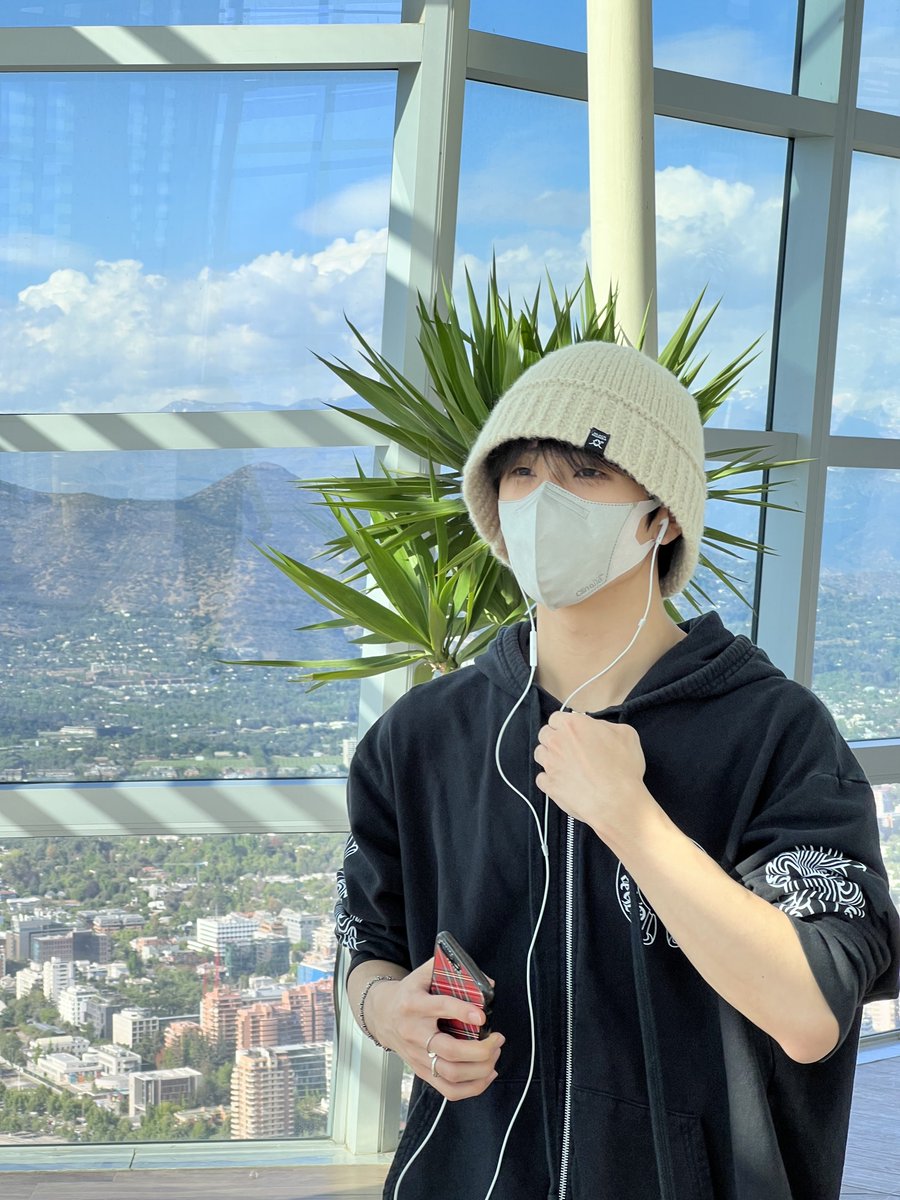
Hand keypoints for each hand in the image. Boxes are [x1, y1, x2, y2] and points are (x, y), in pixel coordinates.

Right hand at [365, 958, 503, 1101]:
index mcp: (414, 1004)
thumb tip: (486, 982)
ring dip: (480, 1069)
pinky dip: (472, 1087)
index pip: (440, 1008)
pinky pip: (448, 1090)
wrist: (382, 1015)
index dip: (463, 1011)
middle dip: (481, 1050)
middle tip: (497, 1039)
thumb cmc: (408, 994)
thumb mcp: (423, 974)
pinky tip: (486, 1074)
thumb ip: (449, 969)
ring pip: (452, 1074)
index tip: (482, 1015)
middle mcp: (415, 1033)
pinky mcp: (421, 1071)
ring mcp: (417, 1056)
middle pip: (450, 1051)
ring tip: (494, 1054)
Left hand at [533, 711, 654, 844]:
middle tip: (569, 747)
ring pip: (540, 754)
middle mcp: (557, 742)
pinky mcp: (549, 785)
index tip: (572, 731)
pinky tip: (563, 781)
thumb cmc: (623, 769)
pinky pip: (541, 778)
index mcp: (573, 725)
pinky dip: (549, 779)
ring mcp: (550, 764)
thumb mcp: (626, 734)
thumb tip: (598, 728)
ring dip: (550, 756)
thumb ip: (606, 726)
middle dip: (555, 738)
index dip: (565, 724)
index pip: (556, 717)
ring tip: (565, 764)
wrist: (616, 801)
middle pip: (545, 734)